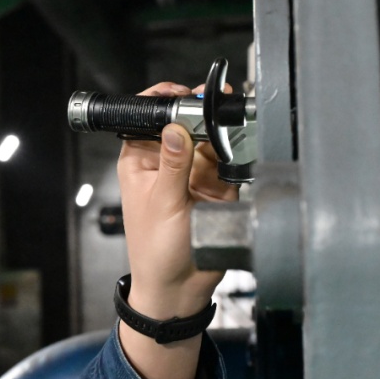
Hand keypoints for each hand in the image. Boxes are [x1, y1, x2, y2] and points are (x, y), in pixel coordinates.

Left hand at [117, 82, 239, 320]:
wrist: (179, 286)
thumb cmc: (155, 249)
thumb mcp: (164, 203)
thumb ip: (174, 164)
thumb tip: (175, 127)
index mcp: (140, 161)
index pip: (147, 118)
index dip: (162, 100)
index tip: (180, 92)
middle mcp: (166, 162)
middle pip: (183, 122)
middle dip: (199, 110)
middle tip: (215, 103)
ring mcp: (192, 173)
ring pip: (209, 138)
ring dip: (220, 129)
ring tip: (230, 121)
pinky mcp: (216, 186)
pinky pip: (229, 160)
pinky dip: (236, 152)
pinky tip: (239, 147)